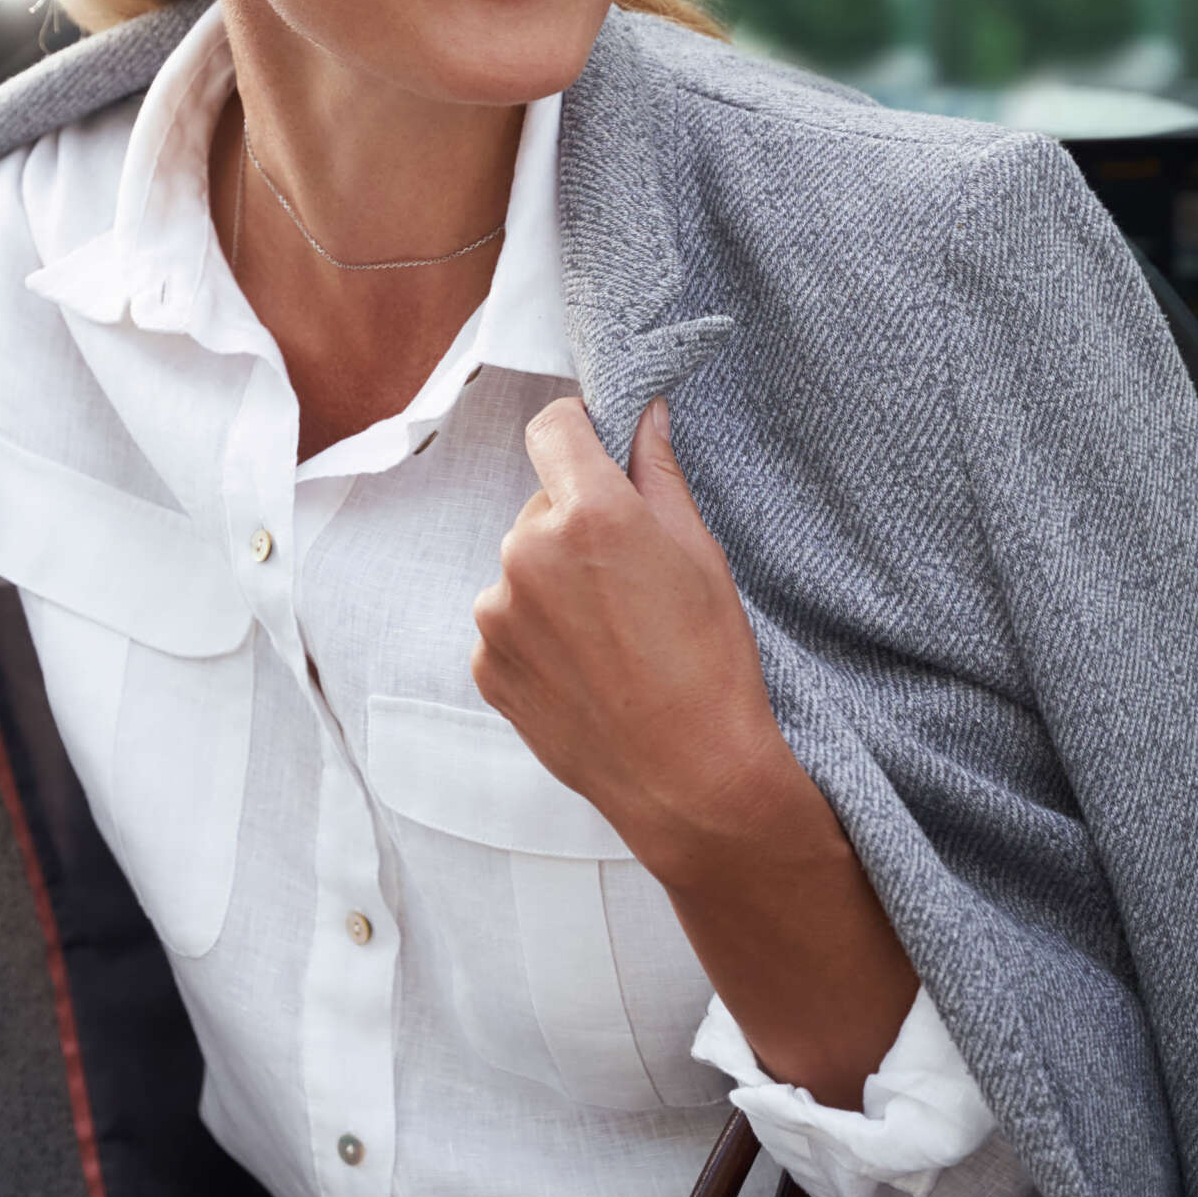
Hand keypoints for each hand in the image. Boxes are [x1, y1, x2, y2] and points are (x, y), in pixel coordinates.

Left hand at [472, 395, 917, 1106]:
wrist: (689, 782)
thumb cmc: (711, 666)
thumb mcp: (701, 555)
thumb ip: (658, 474)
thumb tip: (644, 414)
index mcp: (587, 513)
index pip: (553, 427)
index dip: (580, 433)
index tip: (599, 452)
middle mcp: (526, 553)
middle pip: (542, 504)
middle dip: (578, 522)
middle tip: (633, 579)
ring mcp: (497, 613)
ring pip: (523, 566)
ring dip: (555, 582)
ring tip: (615, 637)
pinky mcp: (486, 664)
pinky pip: (509, 623)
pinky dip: (540, 634)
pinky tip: (590, 670)